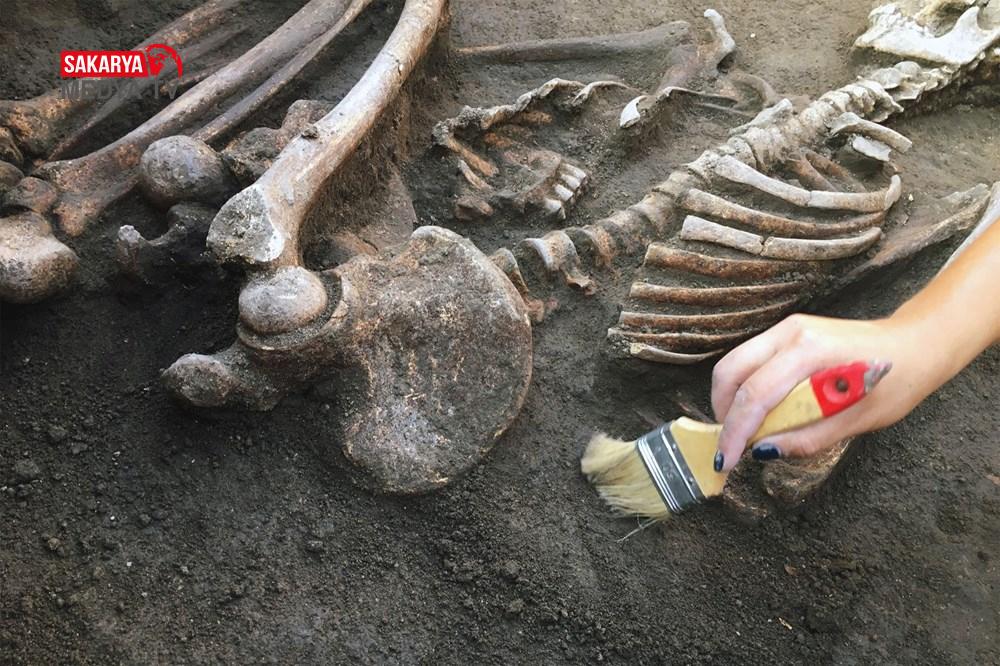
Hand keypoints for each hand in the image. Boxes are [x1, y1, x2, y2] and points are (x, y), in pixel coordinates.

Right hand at [710, 313, 942, 470]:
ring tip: (745, 430)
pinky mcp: (786, 332)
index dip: (735, 431)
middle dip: (723, 412)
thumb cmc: (897, 381)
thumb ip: (808, 437)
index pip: (755, 394)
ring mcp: (786, 329)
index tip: (726, 460)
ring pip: (734, 364)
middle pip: (731, 372)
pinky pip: (749, 360)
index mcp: (810, 352)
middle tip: (733, 445)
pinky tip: (759, 411)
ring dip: (730, 399)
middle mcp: (790, 333)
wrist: (916, 344)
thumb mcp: (858, 420)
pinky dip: (743, 388)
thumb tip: (764, 451)